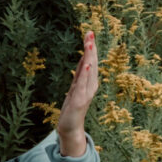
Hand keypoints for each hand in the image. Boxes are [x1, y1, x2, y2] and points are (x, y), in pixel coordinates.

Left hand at [57, 30, 98, 155]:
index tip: (89, 33)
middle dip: (91, 48)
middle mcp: (90, 86)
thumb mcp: (75, 87)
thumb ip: (80, 74)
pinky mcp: (79, 101)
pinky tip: (86, 65)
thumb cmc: (72, 108)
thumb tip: (83, 58)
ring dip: (89, 57)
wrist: (70, 128)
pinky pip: (82, 85)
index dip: (90, 47)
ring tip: (89, 44)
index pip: (90, 61)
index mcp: (89, 82)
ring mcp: (86, 93)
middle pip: (91, 64)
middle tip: (90, 33)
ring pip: (88, 72)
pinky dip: (84, 75)